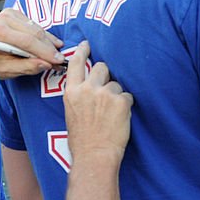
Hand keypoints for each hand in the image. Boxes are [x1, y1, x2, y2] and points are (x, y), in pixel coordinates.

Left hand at [0, 9, 64, 77]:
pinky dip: (42, 36)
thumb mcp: (7, 71)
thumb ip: (27, 67)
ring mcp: (9, 13)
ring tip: (57, 53)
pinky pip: (33, 25)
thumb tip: (47, 64)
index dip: (46, 52)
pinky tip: (50, 44)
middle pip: (35, 33)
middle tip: (61, 59)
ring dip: (48, 41)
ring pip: (36, 28)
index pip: (29, 41)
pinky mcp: (13, 13)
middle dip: (49, 47)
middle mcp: (4, 19)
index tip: (59, 61)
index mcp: (0, 32)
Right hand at [62, 41, 131, 166]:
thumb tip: (90, 87)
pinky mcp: (121, 101)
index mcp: (72, 92)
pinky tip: (120, 120)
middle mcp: (87, 89)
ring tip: (112, 115)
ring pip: (116, 84)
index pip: (75, 63)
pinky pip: (128, 97)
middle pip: (101, 68)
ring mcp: (105, 94)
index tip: (87, 44)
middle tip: (107, 91)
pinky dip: (126, 106)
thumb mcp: (71, 113)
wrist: (94, 156)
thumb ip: (79, 96)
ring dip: (117, 95)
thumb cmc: (82, 141)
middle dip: (106, 76)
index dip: (82, 50)